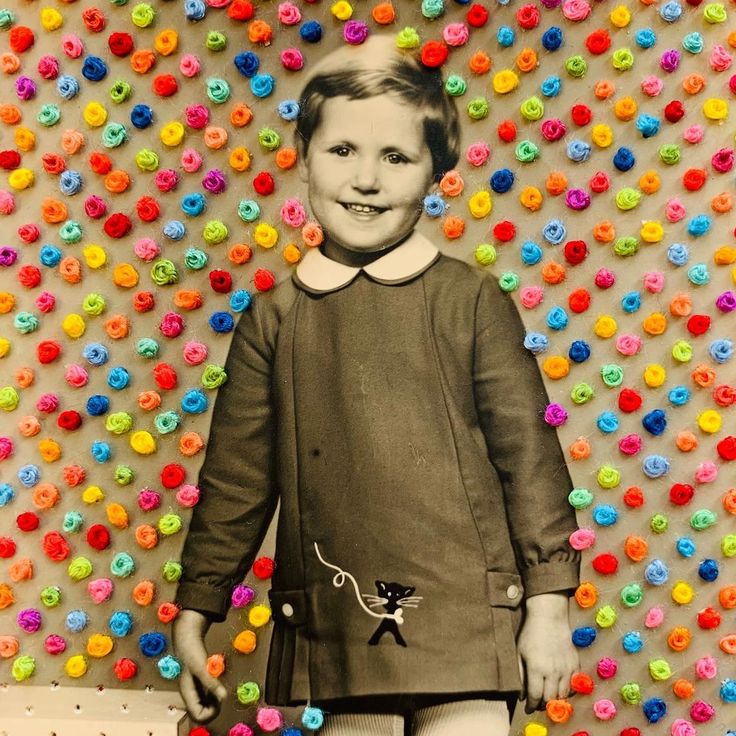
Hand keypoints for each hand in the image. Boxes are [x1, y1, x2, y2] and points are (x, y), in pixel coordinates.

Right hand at [173, 609, 227, 722]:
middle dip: (214, 708)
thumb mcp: (202, 668)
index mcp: (188, 694)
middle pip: (202, 714)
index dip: (210, 712)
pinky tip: (217, 685)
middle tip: (221, 695)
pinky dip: (214, 695)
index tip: (218, 700)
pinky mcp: (199, 684)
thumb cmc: (192, 652)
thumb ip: (212, 683)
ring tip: (219, 689)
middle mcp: (190, 695)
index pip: (198, 715)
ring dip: (215, 702)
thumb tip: (224, 697)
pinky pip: (207, 698)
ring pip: (205, 707)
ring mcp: (194, 690)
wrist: (188, 639)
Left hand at [517, 593, 578, 713]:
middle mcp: (553, 671)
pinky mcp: (576, 664)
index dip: (531, 705)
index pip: (535, 696)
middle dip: (542, 705)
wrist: (550, 617)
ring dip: (555, 700)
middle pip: (550, 699)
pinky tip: (560, 688)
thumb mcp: (519, 653)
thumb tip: (522, 695)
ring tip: (548, 697)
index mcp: (537, 668)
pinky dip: (568, 691)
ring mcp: (566, 668)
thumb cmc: (531, 634)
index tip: (527, 708)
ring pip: (563, 695)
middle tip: (537, 704)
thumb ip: (520, 675)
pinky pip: (574, 685)